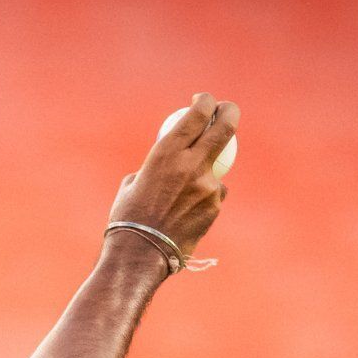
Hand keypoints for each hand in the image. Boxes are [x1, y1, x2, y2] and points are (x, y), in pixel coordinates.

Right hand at [107, 92, 237, 260]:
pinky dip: (204, 197)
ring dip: (206, 171)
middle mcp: (191, 165)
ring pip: (218, 167)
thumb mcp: (133, 183)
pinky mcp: (214, 207)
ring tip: (182, 194)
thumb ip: (157, 166)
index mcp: (167, 153)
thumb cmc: (127, 218)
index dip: (205, 102)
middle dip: (229, 111)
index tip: (203, 101)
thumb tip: (169, 159)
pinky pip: (214, 194)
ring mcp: (207, 187)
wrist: (139, 255)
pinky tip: (186, 212)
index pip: (198, 114)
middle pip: (225, 127)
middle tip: (226, 110)